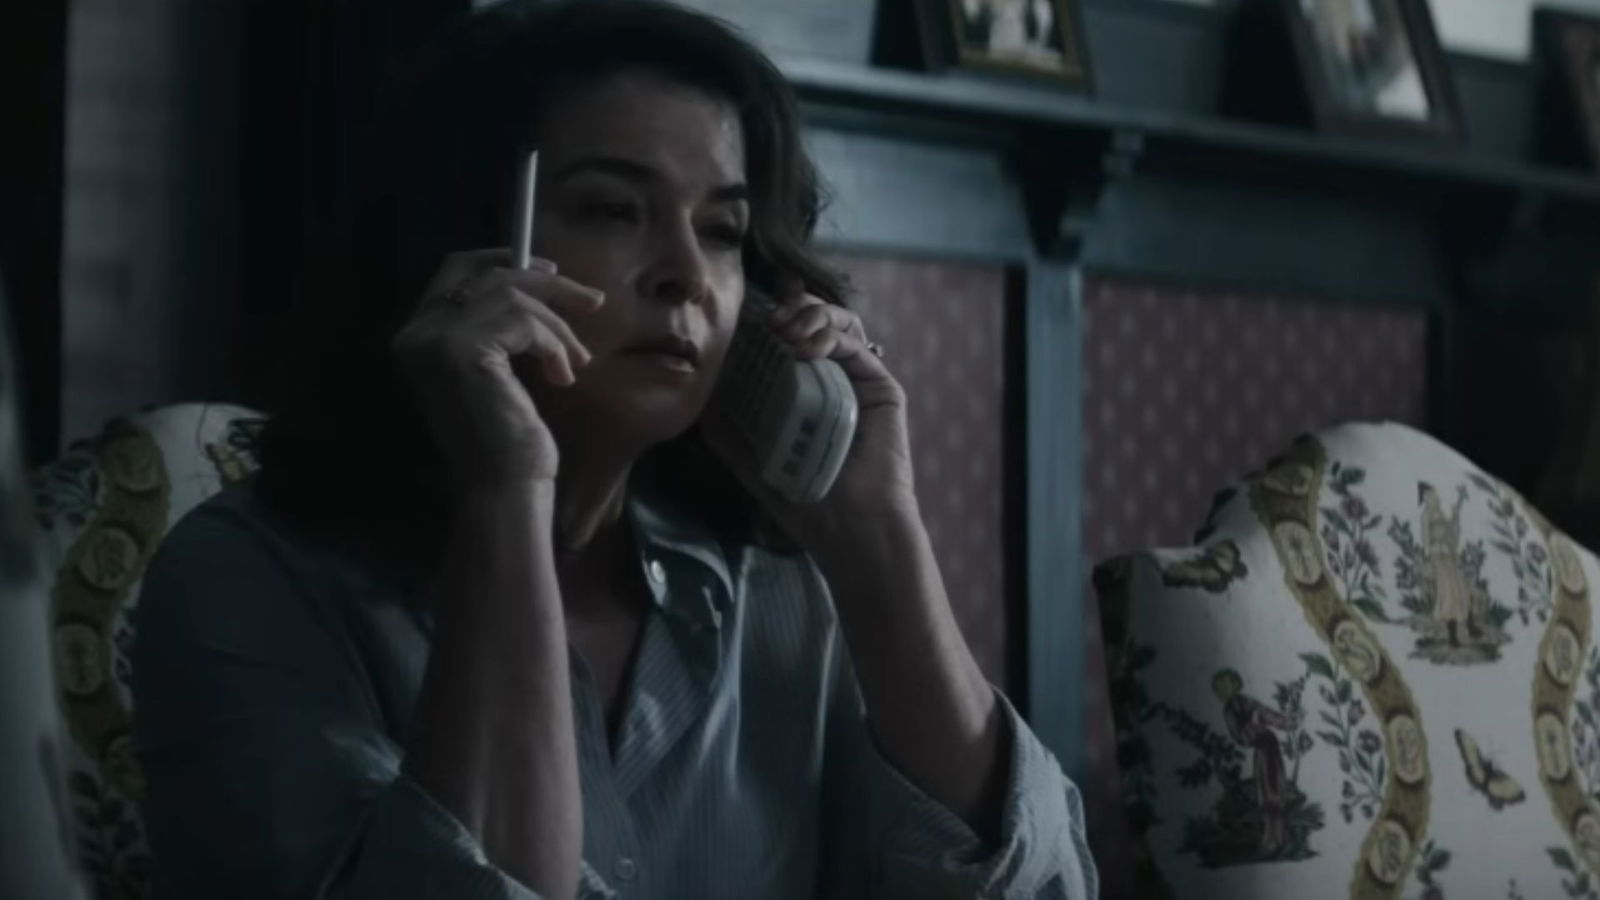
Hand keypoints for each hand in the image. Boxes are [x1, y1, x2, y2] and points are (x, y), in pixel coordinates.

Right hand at [391, 249, 604, 490]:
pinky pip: (524, 321)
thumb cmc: (506, 438)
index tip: (549, 271)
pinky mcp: (463, 350)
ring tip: (575, 361)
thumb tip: (540, 276)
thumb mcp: (499, 368)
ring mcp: (435, 339)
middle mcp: (415, 333)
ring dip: (557, 327)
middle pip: (488, 276)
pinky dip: (552, 344)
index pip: (455, 270)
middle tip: (591, 300)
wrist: (502, 486)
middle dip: (545, 283)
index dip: (503, 260)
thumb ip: (498, 325)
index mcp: (416, 336)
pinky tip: (561, 376)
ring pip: (513, 297)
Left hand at [703, 280, 915, 554]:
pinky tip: (807, 348)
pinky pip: (859, 347)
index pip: (789, 343)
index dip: (772, 324)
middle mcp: (834, 381)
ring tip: (788, 329)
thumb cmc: (806, 501)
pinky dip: (832, 336)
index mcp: (805, 393)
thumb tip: (700, 403)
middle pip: (817, 325)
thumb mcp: (752, 462)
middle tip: (770, 322)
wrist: (849, 528)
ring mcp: (859, 382)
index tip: (746, 322)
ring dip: (813, 315)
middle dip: (793, 311)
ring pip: (842, 326)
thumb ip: (729, 433)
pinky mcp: (882, 388)